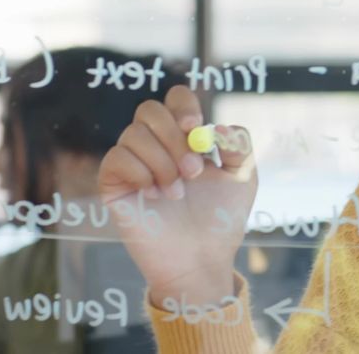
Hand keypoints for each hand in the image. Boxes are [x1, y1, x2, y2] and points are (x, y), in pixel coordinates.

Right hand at [98, 85, 258, 306]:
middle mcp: (156, 146)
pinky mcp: (113, 185)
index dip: (183, 105)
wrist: (201, 259)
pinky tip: (154, 196)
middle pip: (149, 110)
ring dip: (161, 162)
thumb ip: (240, 144)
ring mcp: (133, 164)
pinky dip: (139, 173)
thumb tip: (215, 127)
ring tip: (176, 193)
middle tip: (193, 172)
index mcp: (185, 138)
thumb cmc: (221, 219)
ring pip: (133, 134)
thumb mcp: (244, 177)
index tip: (195, 129)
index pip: (175, 98)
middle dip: (174, 139)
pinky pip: (116, 158)